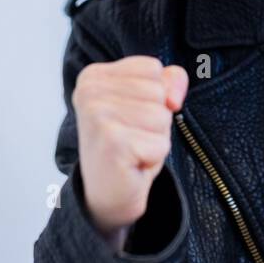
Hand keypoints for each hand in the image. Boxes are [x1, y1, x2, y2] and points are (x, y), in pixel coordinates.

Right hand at [72, 56, 188, 245]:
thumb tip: (174, 97)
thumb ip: (169, 81)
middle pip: (159, 92)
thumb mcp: (151, 103)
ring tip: (133, 150)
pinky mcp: (111, 142)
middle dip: (157, 120)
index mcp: (94, 75)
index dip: (155, 97)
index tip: (130, 118)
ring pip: (162, 116)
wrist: (107, 194)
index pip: (153, 68)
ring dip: (156, 139)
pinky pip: (161, 143)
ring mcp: (97, 116)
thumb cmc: (129, 145)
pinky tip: (132, 164)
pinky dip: (154, 158)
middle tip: (132, 138)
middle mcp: (89, 91)